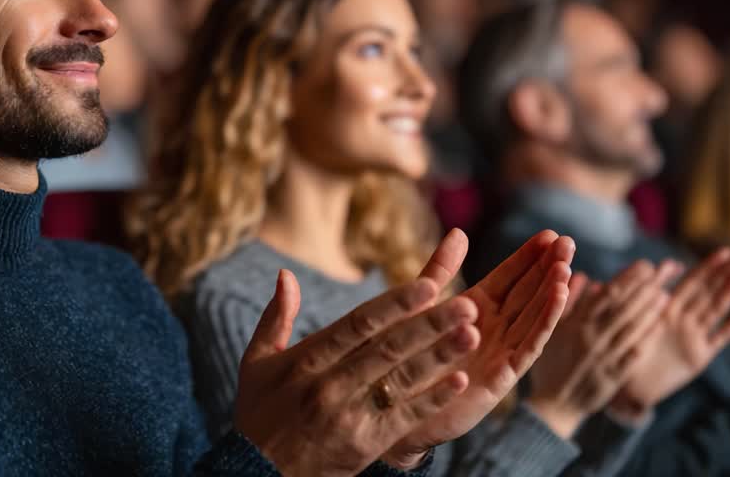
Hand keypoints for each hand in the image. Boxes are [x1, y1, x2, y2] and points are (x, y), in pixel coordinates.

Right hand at [234, 267, 479, 475]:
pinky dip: (433, 399)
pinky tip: (460, 381)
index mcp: (308, 359)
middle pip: (389, 348)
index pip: (358, 324)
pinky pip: (404, 417)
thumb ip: (276, 316)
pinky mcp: (365, 444)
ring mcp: (350, 415)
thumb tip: (285, 273)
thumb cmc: (259, 412)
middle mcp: (331, 384)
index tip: (428, 285)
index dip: (395, 304)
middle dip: (431, 325)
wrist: (257, 473)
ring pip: (402, 379)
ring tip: (473, 335)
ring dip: (440, 356)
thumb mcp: (256, 362)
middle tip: (469, 304)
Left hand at [383, 229, 573, 465]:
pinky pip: (528, 346)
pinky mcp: (500, 376)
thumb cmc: (406, 354)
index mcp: (475, 308)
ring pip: (533, 317)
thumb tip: (459, 232)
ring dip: (551, 294)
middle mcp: (492, 328)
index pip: (508, 277)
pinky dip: (544, 323)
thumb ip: (441, 269)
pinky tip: (557, 299)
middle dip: (547, 268)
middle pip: (527, 293)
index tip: (550, 233)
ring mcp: (499, 352)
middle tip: (567, 241)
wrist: (394, 404)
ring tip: (565, 267)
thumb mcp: (424, 304)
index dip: (528, 257)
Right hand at [525, 259, 678, 436]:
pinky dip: (646, 339)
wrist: (554, 404)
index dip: (627, 279)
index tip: (644, 265)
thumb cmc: (550, 363)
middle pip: (623, 309)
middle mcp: (592, 339)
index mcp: (574, 325)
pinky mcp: (614, 377)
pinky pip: (633, 355)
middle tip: (661, 272)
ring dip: (649, 311)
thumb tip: (583, 276)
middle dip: (643, 289)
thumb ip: (565, 303)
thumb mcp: (547, 330)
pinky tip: (658, 325)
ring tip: (664, 294)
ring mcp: (605, 358)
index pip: (606, 296)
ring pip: (631, 330)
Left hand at [614, 248, 729, 412]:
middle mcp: (681, 320)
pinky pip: (719, 339)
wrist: (629, 387)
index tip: (721, 251)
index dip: (704, 268)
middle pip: (706, 292)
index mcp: (664, 309)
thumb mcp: (622, 324)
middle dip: (723, 274)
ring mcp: (692, 336)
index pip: (688, 283)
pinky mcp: (700, 357)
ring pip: (715, 310)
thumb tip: (610, 279)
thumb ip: (622, 303)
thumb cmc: (622, 353)